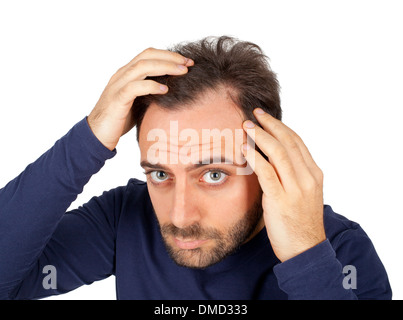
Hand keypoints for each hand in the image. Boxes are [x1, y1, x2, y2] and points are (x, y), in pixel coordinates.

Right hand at [87, 48, 193, 150]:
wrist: (96, 135)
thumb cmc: (118, 121)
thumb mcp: (138, 103)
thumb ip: (150, 94)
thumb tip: (173, 92)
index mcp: (127, 74)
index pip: (148, 55)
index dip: (168, 55)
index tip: (187, 62)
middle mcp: (121, 75)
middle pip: (147, 55)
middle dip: (170, 57)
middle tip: (189, 63)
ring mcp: (118, 85)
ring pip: (142, 67)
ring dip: (165, 67)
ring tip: (182, 72)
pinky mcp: (117, 99)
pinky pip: (135, 87)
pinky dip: (151, 86)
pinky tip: (165, 90)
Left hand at [242, 108, 325, 261]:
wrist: (305, 249)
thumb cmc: (299, 222)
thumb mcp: (302, 194)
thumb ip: (291, 175)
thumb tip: (271, 158)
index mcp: (314, 174)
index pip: (297, 142)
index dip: (281, 127)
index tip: (266, 117)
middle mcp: (307, 178)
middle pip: (289, 142)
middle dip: (271, 125)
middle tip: (255, 113)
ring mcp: (296, 189)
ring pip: (279, 153)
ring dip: (261, 136)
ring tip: (247, 125)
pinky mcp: (281, 200)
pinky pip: (267, 173)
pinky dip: (255, 157)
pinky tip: (245, 148)